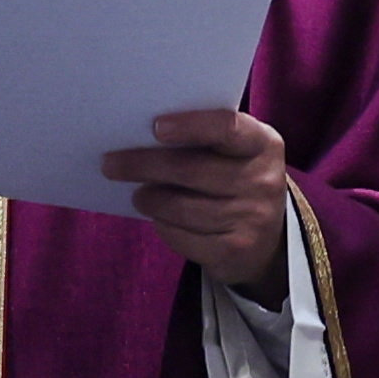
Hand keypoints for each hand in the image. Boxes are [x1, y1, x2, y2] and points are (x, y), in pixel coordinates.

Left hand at [102, 109, 293, 306]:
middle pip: (191, 170)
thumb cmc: (235, 181)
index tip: (155, 127)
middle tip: (111, 164)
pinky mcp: (236, 250)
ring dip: (150, 200)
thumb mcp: (233, 154)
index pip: (227, 128)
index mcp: (263, 144)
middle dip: (143, 165)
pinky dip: (163, 226)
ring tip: (138, 195)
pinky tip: (159, 218)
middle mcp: (264, 180)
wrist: (267, 240)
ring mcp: (254, 219)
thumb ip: (203, 140)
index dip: (189, 126)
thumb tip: (138, 135)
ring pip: (182, 207)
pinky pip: (183, 237)